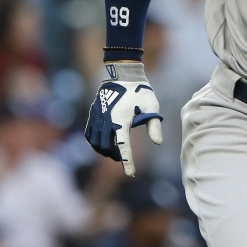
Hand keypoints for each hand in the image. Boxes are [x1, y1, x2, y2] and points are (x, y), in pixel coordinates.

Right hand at [85, 62, 162, 176]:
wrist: (122, 73)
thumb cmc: (140, 90)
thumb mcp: (152, 106)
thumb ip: (153, 125)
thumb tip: (157, 142)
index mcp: (121, 119)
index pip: (123, 146)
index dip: (127, 162)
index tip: (131, 174)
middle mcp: (106, 119)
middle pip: (106, 147)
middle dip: (115, 156)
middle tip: (124, 159)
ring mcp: (98, 116)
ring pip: (95, 142)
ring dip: (104, 151)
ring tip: (114, 153)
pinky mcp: (93, 113)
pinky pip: (89, 133)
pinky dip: (95, 142)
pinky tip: (103, 144)